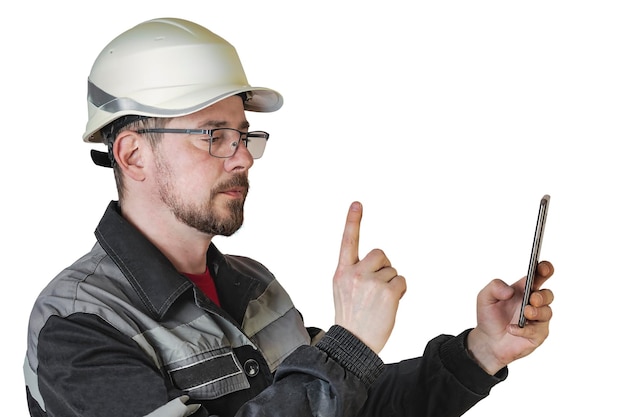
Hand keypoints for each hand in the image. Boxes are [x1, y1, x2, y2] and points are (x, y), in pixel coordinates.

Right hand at [332, 201, 406, 352]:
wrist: (353, 343)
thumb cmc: (351, 317)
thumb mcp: (342, 290)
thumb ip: (355, 272)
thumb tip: (378, 262)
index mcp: (342, 272)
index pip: (348, 241)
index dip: (353, 221)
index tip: (357, 203)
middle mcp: (355, 273)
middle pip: (380, 254)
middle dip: (383, 267)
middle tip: (376, 288)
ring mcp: (371, 282)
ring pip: (392, 269)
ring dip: (391, 283)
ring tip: (379, 302)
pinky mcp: (387, 291)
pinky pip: (401, 281)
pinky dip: (399, 291)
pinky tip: (389, 304)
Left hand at [467, 261, 554, 374]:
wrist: (488, 340)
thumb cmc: (490, 316)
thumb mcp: (484, 297)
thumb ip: (494, 287)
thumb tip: (510, 291)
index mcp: (524, 289)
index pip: (540, 275)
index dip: (544, 269)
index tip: (543, 268)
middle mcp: (534, 302)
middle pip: (548, 294)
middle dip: (543, 296)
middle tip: (532, 299)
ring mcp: (537, 319)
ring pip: (547, 312)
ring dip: (537, 312)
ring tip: (525, 313)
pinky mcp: (537, 335)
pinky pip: (536, 331)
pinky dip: (523, 330)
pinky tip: (511, 329)